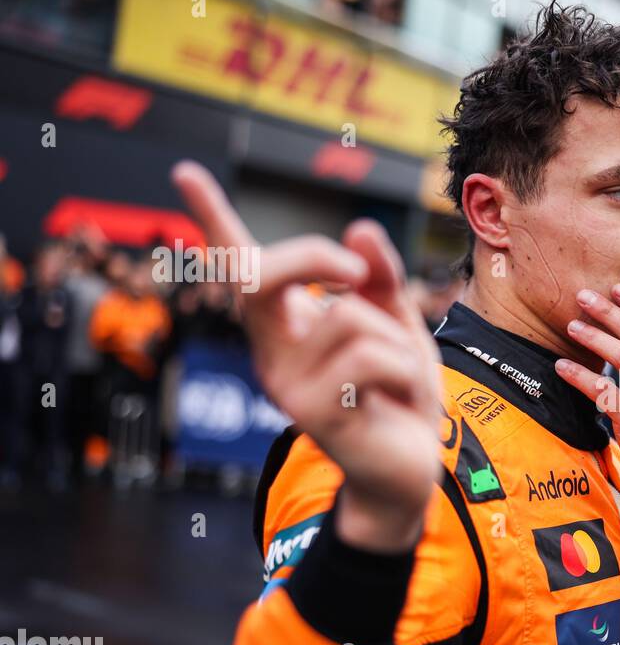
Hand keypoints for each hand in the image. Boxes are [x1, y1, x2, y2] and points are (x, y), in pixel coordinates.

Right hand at [171, 161, 442, 551]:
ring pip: (346, 314)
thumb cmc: (399, 397)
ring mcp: (287, 385)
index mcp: (287, 328)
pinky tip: (401, 401)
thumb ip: (380, 280)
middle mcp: (273, 353)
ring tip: (399, 380)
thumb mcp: (398, 327)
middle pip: (262, 275)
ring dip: (395, 339)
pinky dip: (405, 370)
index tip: (184, 171)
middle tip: (358, 273)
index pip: (242, 268)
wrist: (409, 473)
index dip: (213, 218)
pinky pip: (371, 357)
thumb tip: (359, 229)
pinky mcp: (314, 414)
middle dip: (316, 256)